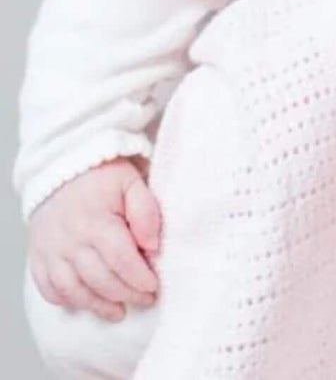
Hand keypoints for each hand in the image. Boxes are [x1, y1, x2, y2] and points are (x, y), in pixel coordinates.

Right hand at [27, 159, 161, 321]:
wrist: (61, 166)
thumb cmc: (102, 175)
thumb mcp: (132, 182)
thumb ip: (146, 211)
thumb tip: (153, 245)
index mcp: (96, 221)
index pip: (121, 260)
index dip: (139, 278)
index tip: (154, 286)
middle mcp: (70, 241)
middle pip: (100, 279)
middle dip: (126, 294)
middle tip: (145, 299)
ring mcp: (51, 252)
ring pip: (74, 290)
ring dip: (98, 305)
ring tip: (120, 311)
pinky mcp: (39, 258)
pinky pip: (50, 289)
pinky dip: (68, 300)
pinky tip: (86, 302)